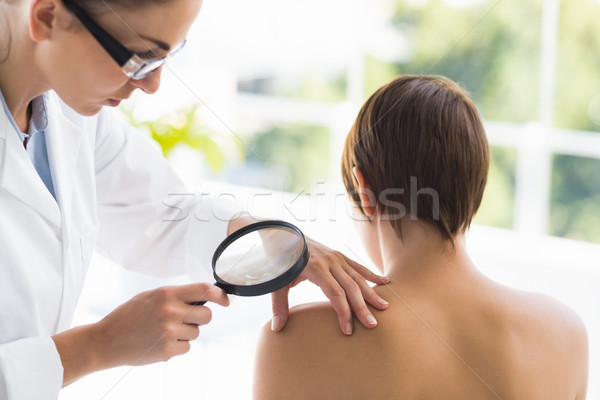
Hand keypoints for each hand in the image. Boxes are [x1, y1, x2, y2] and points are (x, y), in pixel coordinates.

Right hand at [53, 283, 228, 385]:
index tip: (225, 300)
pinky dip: (177, 346)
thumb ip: (175, 295)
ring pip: (196, 332)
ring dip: (185, 333)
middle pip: (206, 315)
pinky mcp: (167, 350)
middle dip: (199, 318)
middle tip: (184, 319)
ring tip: (163, 331)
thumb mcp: (151, 296)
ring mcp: (169, 332)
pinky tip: (159, 342)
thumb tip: (203, 296)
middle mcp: (170, 311)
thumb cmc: (129, 316)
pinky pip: (186, 347)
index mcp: (166, 294)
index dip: (220, 294)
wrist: (105, 340)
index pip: (204, 290)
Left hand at [270, 238, 389, 334]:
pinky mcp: (340, 255)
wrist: (284, 235)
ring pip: (358, 277)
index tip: (348, 329)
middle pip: (351, 287)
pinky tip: (386, 283)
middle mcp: (330, 262)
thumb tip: (276, 329)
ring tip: (384, 308)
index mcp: (316, 268)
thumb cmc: (281, 261)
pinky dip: (372, 275)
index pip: (335, 293)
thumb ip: (278, 305)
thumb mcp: (277, 282)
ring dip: (371, 293)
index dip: (343, 312)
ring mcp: (337, 257)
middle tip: (372, 325)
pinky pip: (358, 266)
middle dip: (362, 307)